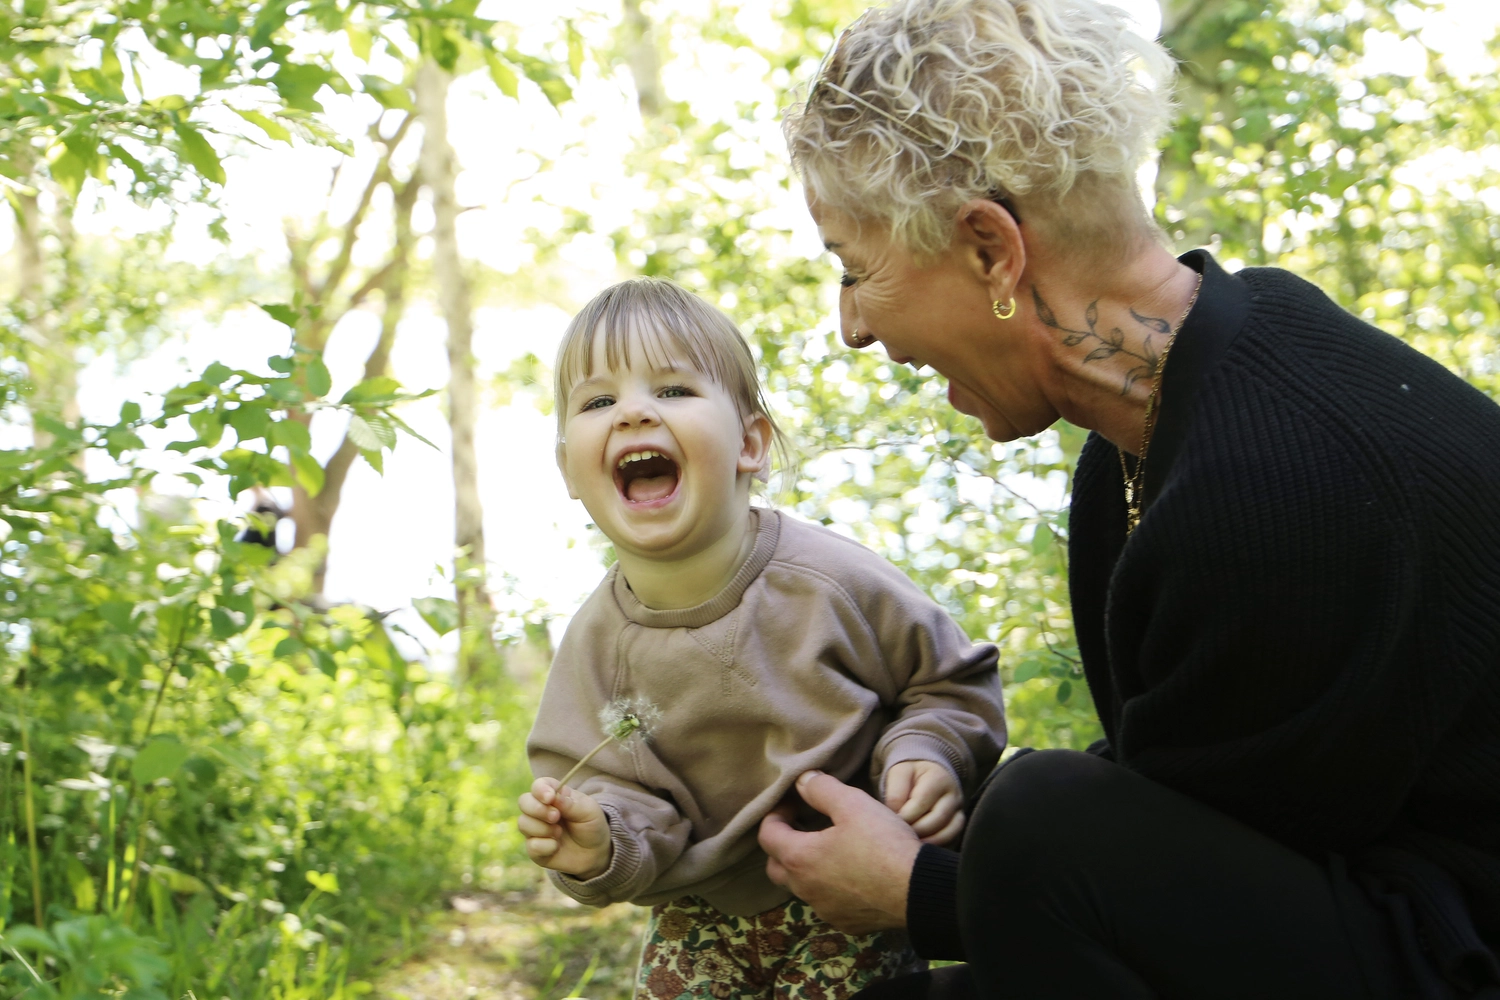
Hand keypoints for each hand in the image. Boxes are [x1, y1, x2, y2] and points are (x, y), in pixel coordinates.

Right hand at [517, 778, 611, 878]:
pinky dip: (546, 846)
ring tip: (559, 833)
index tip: (550, 798)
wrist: (595, 852)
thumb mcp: (589, 811)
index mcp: (554, 795)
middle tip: (556, 817)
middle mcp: (540, 810)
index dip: (540, 789)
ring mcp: (535, 829)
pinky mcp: (535, 848)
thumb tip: (554, 797)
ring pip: (523, 823)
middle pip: (524, 802)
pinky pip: (531, 846)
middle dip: (537, 809)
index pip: (539, 785)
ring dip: (543, 829)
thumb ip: (571, 803)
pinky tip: (556, 847)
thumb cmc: (591, 825)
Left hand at [757, 770, 920, 934]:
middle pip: (777, 866)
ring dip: (808, 868)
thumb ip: (821, 789)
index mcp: (799, 858)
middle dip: (784, 845)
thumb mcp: (853, 804)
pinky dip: (831, 888)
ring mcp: (825, 910)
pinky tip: (852, 875)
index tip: (794, 804)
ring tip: (830, 849)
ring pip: (803, 887)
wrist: (919, 891)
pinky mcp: (846, 923)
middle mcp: (804, 889)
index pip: (767, 835)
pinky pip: (828, 903)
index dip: (775, 814)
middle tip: (803, 827)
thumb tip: (801, 780)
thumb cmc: (882, 844)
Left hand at [884, 760, 964, 845]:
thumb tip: (896, 819)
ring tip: (909, 842)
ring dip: (926, 840)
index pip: (921, 802)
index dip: (904, 815)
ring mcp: (958, 810)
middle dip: (915, 830)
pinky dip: (936, 844)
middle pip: (937, 819)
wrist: (926, 774)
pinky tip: (920, 845)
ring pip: (947, 832)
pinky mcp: (958, 823)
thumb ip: (895, 794)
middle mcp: (953, 795)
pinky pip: (951, 839)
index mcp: (938, 778)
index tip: (890, 822)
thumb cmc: (910, 775)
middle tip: (899, 835)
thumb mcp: (899, 774)